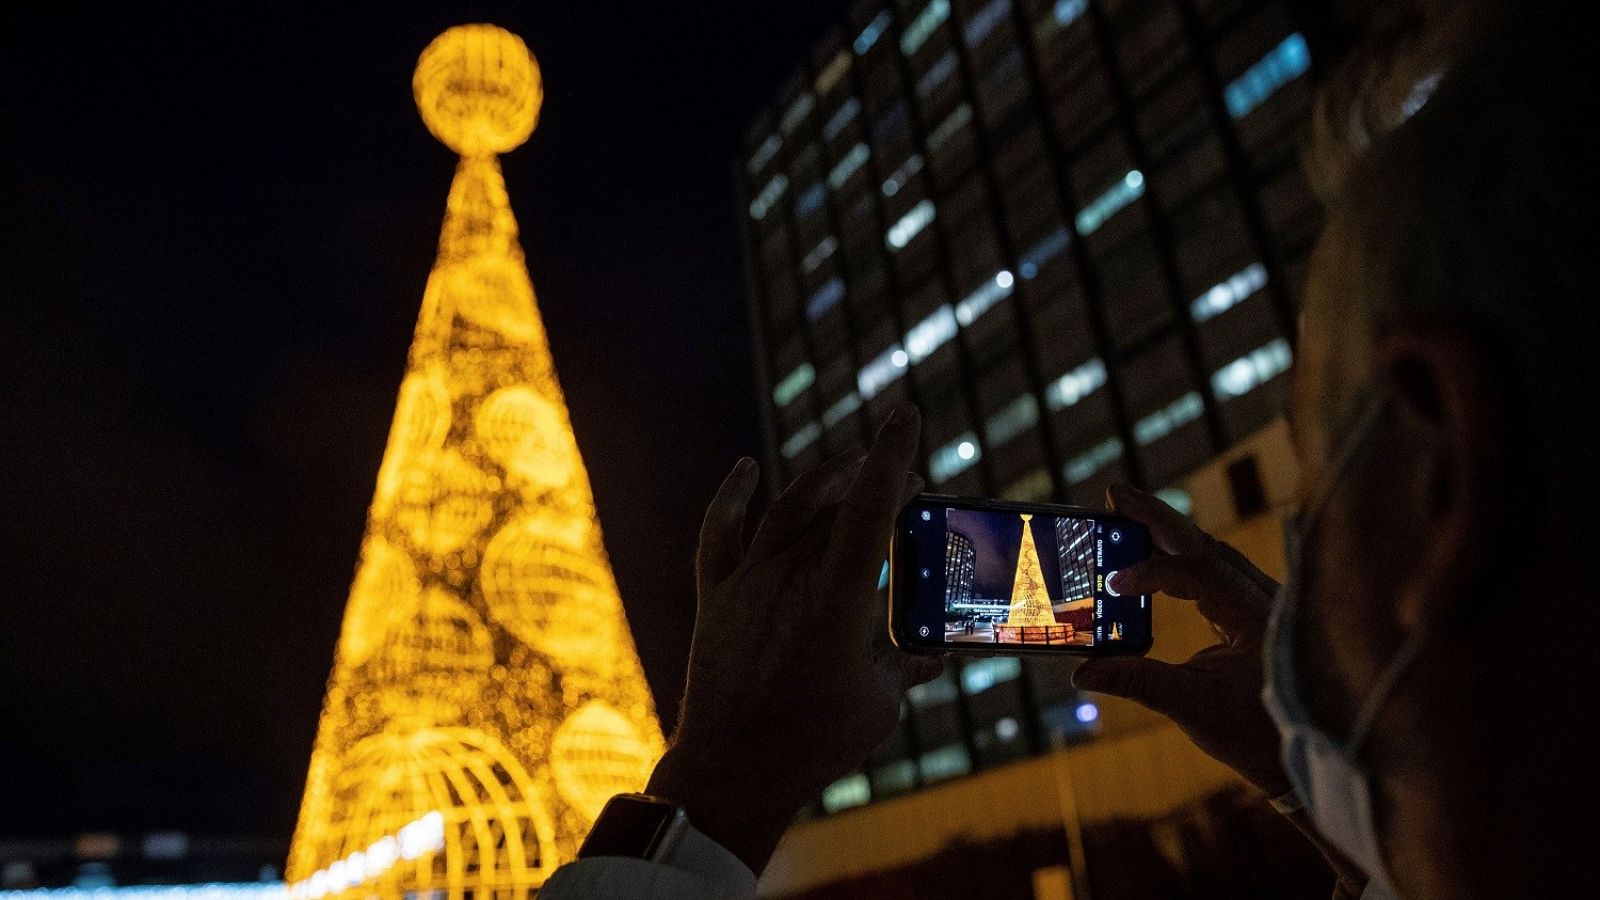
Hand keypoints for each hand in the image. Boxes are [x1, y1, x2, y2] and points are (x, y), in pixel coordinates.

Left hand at [646, 403, 941, 873]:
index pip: (870, 505)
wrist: (732, 771)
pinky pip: (719, 533)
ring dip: (821, 481)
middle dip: (871, 480)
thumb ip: (906, 669)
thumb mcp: (879, 704)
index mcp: (839, 594)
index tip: (904, 414)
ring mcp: (747, 582)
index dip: (891, 454)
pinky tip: (746, 469)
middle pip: (833, 503)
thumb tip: (933, 658)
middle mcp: (789, 574)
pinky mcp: (717, 597)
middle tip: (900, 479)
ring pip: (785, 509)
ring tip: (849, 467)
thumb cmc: (813, 742)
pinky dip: (732, 496)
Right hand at [1071, 484, 1290, 795]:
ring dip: (1169, 531)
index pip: (1199, 573)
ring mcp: (1263, 601)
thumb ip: (1138, 682)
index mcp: (1256, 616)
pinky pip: (1217, 568)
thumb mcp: (1194, 707)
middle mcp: (1264, 598)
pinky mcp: (1255, 611)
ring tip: (1126, 510)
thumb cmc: (1259, 735)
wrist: (1308, 757)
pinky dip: (1183, 554)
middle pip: (1206, 543)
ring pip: (1212, 551)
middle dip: (1158, 518)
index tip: (1115, 582)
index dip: (1154, 572)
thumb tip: (1082, 672)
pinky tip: (1156, 549)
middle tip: (1114, 494)